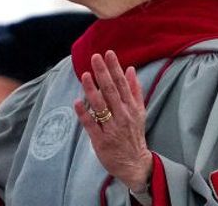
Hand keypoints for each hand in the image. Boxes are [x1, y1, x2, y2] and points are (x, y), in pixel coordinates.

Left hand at [74, 51, 151, 192]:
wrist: (135, 164)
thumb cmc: (134, 135)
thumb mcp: (140, 112)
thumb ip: (135, 90)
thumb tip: (129, 69)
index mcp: (131, 108)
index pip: (122, 84)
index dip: (114, 68)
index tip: (108, 54)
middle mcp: (122, 116)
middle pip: (111, 91)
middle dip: (103, 73)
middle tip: (95, 57)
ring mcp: (111, 128)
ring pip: (101, 106)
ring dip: (92, 90)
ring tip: (84, 75)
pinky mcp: (101, 141)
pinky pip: (91, 125)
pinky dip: (84, 114)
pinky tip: (77, 102)